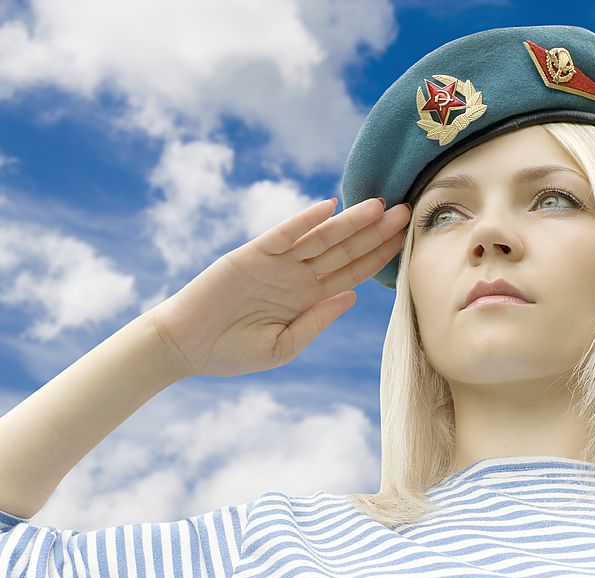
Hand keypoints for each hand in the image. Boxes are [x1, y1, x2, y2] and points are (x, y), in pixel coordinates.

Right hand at [145, 197, 408, 377]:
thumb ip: (317, 320)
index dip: (380, 256)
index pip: (353, 272)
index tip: (408, 240)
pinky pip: (282, 235)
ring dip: (350, 222)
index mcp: (310, 298)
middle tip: (407, 211)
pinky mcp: (250, 255)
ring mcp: (276, 263)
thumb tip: (352, 295)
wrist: (184, 347)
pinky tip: (328, 208)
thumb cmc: (232, 353)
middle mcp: (298, 276)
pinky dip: (303, 222)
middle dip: (376, 232)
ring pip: (321, 238)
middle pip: (345, 250)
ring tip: (379, 206)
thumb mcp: (283, 347)